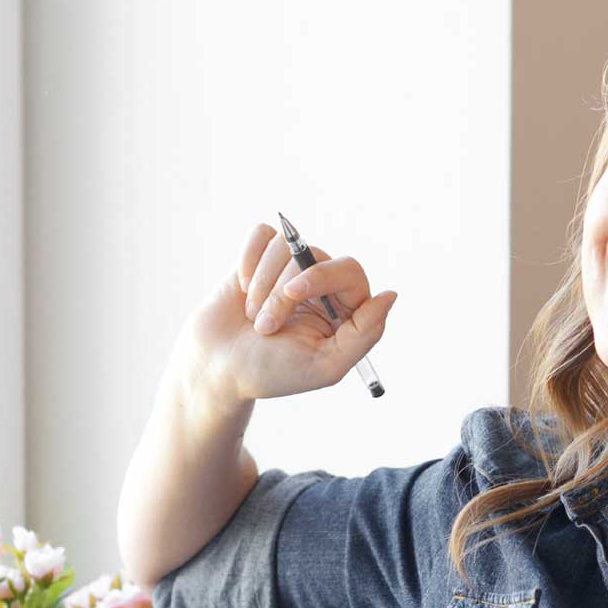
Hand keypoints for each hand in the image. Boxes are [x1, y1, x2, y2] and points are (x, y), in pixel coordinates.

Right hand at [181, 223, 398, 404]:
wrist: (217, 367)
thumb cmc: (271, 372)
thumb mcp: (325, 366)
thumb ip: (364, 334)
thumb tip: (390, 295)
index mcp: (344, 311)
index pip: (350, 272)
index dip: (321, 277)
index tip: (292, 294)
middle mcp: (322, 286)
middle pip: (316, 256)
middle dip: (283, 291)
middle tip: (263, 325)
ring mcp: (290, 268)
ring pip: (285, 247)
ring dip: (261, 286)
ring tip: (252, 320)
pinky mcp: (260, 256)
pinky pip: (262, 235)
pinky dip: (247, 262)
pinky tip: (241, 289)